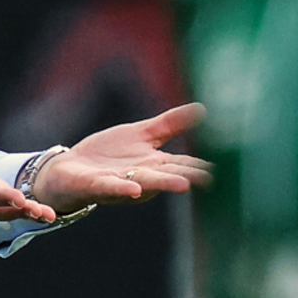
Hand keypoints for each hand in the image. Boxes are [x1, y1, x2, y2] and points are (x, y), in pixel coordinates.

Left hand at [32, 103, 212, 214]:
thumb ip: (170, 124)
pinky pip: (112, 187)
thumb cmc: (107, 155)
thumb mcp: (141, 134)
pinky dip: (123, 188)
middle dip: (188, 177)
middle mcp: (142, 177)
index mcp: (154, 165)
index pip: (183, 164)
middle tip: (212, 178)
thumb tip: (203, 109)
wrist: (69, 169)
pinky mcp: (97, 185)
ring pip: (145, 184)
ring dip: (163, 185)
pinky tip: (133, 188)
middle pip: (168, 175)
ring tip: (184, 185)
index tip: (227, 167)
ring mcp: (121, 183)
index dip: (201, 164)